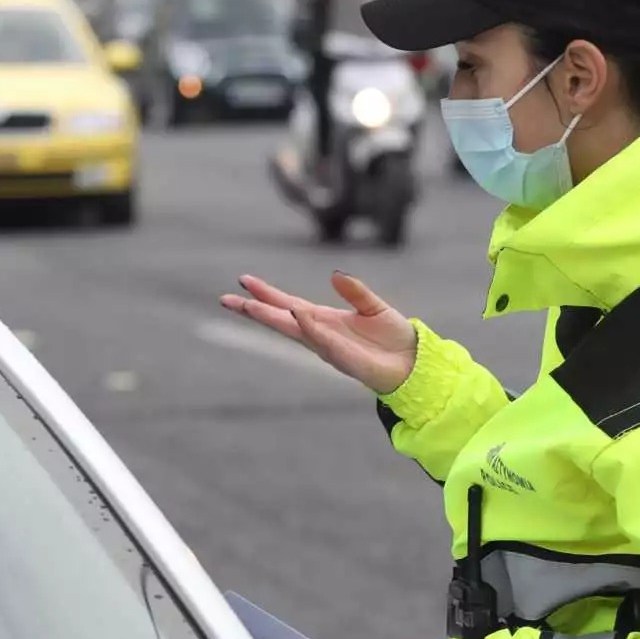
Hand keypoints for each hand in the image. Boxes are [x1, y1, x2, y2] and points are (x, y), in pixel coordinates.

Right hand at [220, 271, 417, 394]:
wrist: (414, 363)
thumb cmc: (393, 338)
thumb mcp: (373, 306)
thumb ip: (354, 291)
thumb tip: (335, 275)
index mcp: (324, 320)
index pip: (288, 306)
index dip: (267, 294)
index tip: (244, 282)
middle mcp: (320, 334)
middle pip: (280, 320)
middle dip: (253, 311)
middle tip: (225, 299)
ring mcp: (328, 347)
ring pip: (293, 331)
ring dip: (270, 318)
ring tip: (247, 305)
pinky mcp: (344, 358)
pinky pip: (323, 340)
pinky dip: (309, 328)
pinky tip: (296, 314)